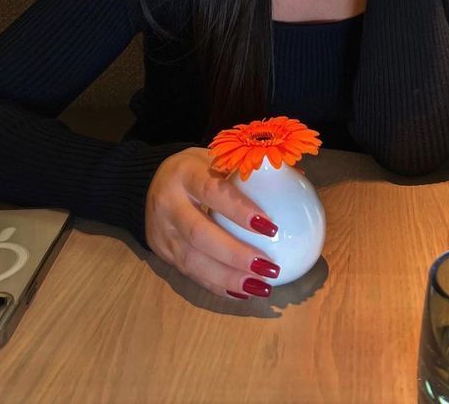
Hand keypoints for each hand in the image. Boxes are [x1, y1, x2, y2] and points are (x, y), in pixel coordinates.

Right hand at [145, 147, 280, 299]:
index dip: (239, 210)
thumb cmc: (197, 169)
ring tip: (261, 286)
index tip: (271, 227)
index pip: (212, 191)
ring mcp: (162, 231)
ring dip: (229, 278)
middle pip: (200, 234)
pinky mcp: (161, 252)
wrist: (150, 182)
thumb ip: (251, 169)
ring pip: (193, 261)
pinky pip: (191, 274)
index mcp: (185, 174)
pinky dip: (218, 285)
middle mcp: (168, 204)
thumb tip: (298, 176)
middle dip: (235, 255)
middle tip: (268, 267)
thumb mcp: (217, 157)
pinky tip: (243, 291)